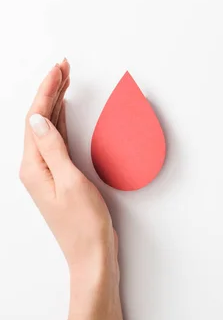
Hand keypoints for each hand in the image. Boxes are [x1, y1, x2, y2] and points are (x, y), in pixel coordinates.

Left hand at [19, 61, 122, 319]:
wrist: (90, 253)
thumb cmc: (84, 223)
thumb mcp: (70, 182)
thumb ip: (53, 148)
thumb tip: (36, 117)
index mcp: (34, 166)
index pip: (36, 118)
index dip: (47, 90)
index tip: (58, 69)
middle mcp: (35, 167)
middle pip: (39, 119)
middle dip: (50, 90)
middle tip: (64, 66)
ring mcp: (47, 171)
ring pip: (48, 127)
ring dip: (55, 103)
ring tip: (64, 80)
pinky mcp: (60, 176)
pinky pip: (56, 140)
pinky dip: (61, 121)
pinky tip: (64, 112)